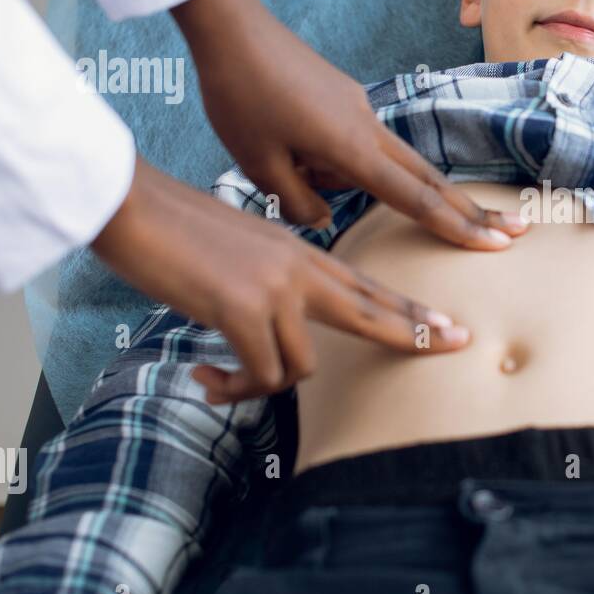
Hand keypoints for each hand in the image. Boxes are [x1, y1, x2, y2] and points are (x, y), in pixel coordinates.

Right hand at [91, 157, 473, 404]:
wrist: (133, 206)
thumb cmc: (174, 229)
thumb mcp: (239, 251)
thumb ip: (269, 280)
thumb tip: (270, 324)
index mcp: (299, 254)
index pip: (368, 286)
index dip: (410, 310)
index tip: (448, 325)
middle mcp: (299, 269)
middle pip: (374, 310)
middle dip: (419, 333)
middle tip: (460, 345)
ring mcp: (277, 289)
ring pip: (303, 366)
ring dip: (258, 386)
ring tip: (219, 382)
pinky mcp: (244, 310)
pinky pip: (261, 375)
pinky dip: (233, 387)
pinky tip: (203, 379)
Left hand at [170, 0, 529, 245]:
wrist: (232, 28)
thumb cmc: (240, 96)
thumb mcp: (257, 165)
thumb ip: (298, 203)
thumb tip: (323, 218)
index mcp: (352, 148)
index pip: (415, 199)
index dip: (457, 227)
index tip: (494, 243)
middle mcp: (368, 128)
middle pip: (430, 179)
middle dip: (470, 210)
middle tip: (512, 232)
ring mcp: (360, 110)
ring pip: (386, 159)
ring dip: (353, 176)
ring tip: (279, 146)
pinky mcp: (345, 99)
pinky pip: (357, 140)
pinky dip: (341, 157)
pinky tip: (289, 141)